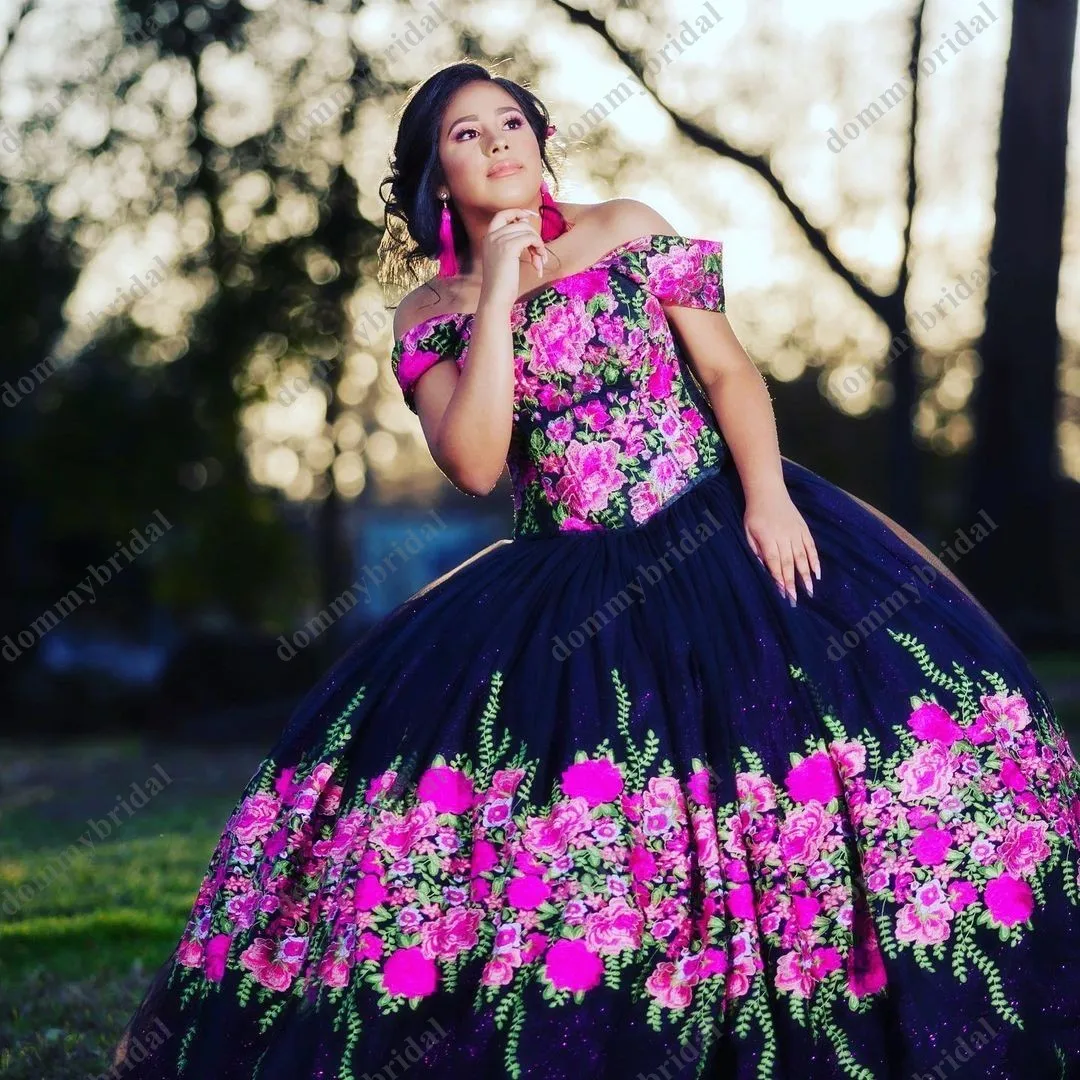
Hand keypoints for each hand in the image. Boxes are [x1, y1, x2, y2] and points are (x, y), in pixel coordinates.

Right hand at [479, 207, 548, 309]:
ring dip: (538, 245)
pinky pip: (530, 238)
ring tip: (540, 262)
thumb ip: (513, 241)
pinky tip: (538, 263)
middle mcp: (491, 236)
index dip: (517, 212)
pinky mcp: (508, 247)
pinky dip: (538, 247)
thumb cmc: (502, 283)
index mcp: (488, 238)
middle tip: (539, 254)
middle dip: (534, 237)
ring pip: (527, 230)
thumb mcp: (505, 259)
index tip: (530, 216)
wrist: (495, 298)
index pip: (502, 214)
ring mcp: (499, 240)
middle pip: (520, 223)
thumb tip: (527, 223)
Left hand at [743, 487, 820, 604]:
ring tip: (810, 590)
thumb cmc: (755, 514)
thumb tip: (763, 567)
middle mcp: (783, 537)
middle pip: (788, 562)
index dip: (779, 577)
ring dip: (806, 574)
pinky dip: (815, 560)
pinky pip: (811, 546)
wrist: (768, 492)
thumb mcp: (747, 531)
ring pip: (802, 556)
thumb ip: (755, 549)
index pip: (774, 562)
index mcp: (767, 538)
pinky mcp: (804, 529)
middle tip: (796, 599)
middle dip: (792, 582)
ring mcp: (795, 533)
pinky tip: (817, 572)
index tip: (783, 593)